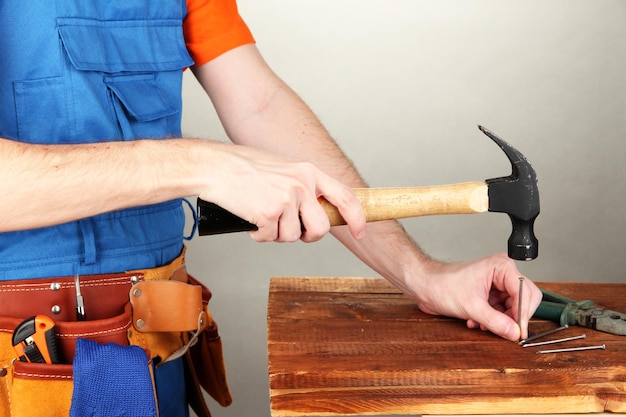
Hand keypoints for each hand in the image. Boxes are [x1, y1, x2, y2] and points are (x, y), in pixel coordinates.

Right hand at [199, 143, 365, 242]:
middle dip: (307, 236)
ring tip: (262, 217)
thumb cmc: (244, 168)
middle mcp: (302, 184)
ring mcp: (286, 199)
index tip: (360, 231)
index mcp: (309, 172)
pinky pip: (270, 238)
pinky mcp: (269, 213)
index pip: (346, 196)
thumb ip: (302, 186)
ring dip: (277, 234)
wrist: (216, 167)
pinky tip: (250, 219)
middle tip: (290, 230)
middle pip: (320, 228)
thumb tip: (315, 211)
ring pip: (292, 237)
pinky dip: (259, 235)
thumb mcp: (284, 168)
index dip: (357, 218)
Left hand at [409, 253, 541, 340]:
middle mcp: (503, 273)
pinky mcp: (491, 294)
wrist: (424, 285)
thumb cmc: (441, 285)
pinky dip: (493, 320)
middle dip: (512, 317)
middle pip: (524, 299)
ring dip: (500, 321)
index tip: (519, 331)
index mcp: (501, 267)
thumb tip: (514, 332)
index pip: (525, 291)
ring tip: (482, 324)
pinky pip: (502, 311)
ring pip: (513, 308)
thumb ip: (495, 321)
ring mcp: (497, 284)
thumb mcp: (470, 307)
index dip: (523, 313)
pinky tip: (477, 322)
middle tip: (504, 330)